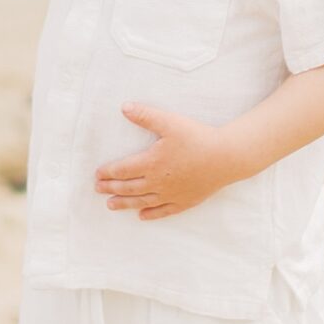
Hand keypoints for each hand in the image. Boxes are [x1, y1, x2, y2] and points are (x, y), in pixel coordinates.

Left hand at [95, 103, 244, 219]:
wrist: (226, 157)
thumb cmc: (198, 138)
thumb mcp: (170, 122)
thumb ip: (146, 115)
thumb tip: (124, 107)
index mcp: (152, 162)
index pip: (123, 169)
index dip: (108, 172)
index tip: (97, 174)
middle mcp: (158, 182)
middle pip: (129, 187)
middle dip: (111, 188)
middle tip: (98, 190)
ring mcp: (171, 194)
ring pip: (142, 201)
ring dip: (124, 204)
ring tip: (111, 205)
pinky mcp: (185, 201)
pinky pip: (164, 211)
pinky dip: (151, 214)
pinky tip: (142, 216)